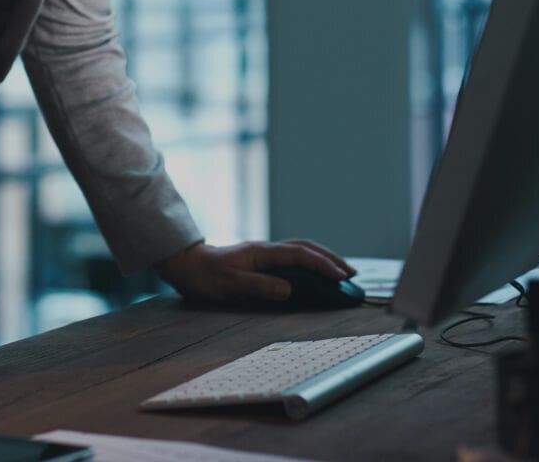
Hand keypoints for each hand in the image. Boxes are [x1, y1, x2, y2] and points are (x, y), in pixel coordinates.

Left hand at [156, 239, 355, 302]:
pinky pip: (294, 258)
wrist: (188, 265)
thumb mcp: (231, 285)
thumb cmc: (206, 276)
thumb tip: (290, 291)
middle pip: (306, 248)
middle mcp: (268, 249)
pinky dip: (311, 262)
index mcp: (263, 252)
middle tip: (351, 274)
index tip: (341, 277)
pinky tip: (316, 273)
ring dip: (323, 259)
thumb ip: (260, 287)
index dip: (322, 265)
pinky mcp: (263, 260)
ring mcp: (266, 253)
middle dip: (331, 259)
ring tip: (341, 273)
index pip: (300, 256)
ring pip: (301, 250)